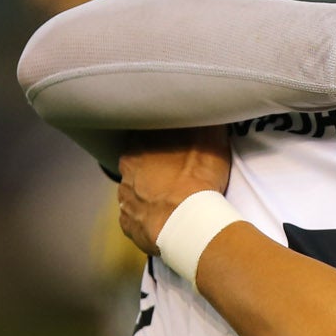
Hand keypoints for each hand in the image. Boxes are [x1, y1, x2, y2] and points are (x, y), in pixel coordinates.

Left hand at [117, 127, 232, 254]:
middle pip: (138, 166)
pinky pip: (137, 218)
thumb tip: (205, 110)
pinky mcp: (129, 225)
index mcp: (138, 148)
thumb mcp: (210, 140)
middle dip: (154, 169)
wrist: (187, 224)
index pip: (144, 138)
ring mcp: (125, 201)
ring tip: (174, 201)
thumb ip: (204, 124)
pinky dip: (149, 218)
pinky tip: (166, 219)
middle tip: (177, 175)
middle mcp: (126, 173)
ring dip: (150, 194)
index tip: (177, 148)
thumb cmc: (197, 180)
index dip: (161, 143)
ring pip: (136, 192)